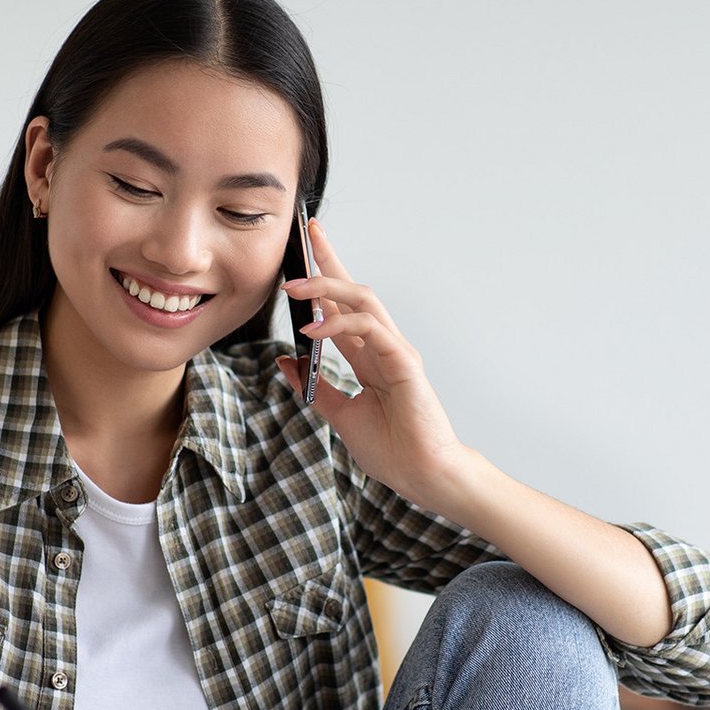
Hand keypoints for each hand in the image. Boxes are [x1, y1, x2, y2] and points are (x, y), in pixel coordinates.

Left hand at [277, 218, 469, 513]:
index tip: (305, 248)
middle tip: (307, 234)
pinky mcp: (405, 362)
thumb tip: (287, 361)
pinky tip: (314, 330)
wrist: (422, 475)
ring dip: (329, 288)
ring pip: (364, 301)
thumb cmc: (392, 450)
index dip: (325, 276)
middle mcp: (383, 347)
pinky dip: (341, 323)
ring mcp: (397, 351)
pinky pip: (371, 329)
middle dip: (331, 260)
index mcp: (369, 357)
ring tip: (295, 288)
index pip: (342, 306)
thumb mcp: (340, 415)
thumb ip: (315, 388)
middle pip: (355, 290)